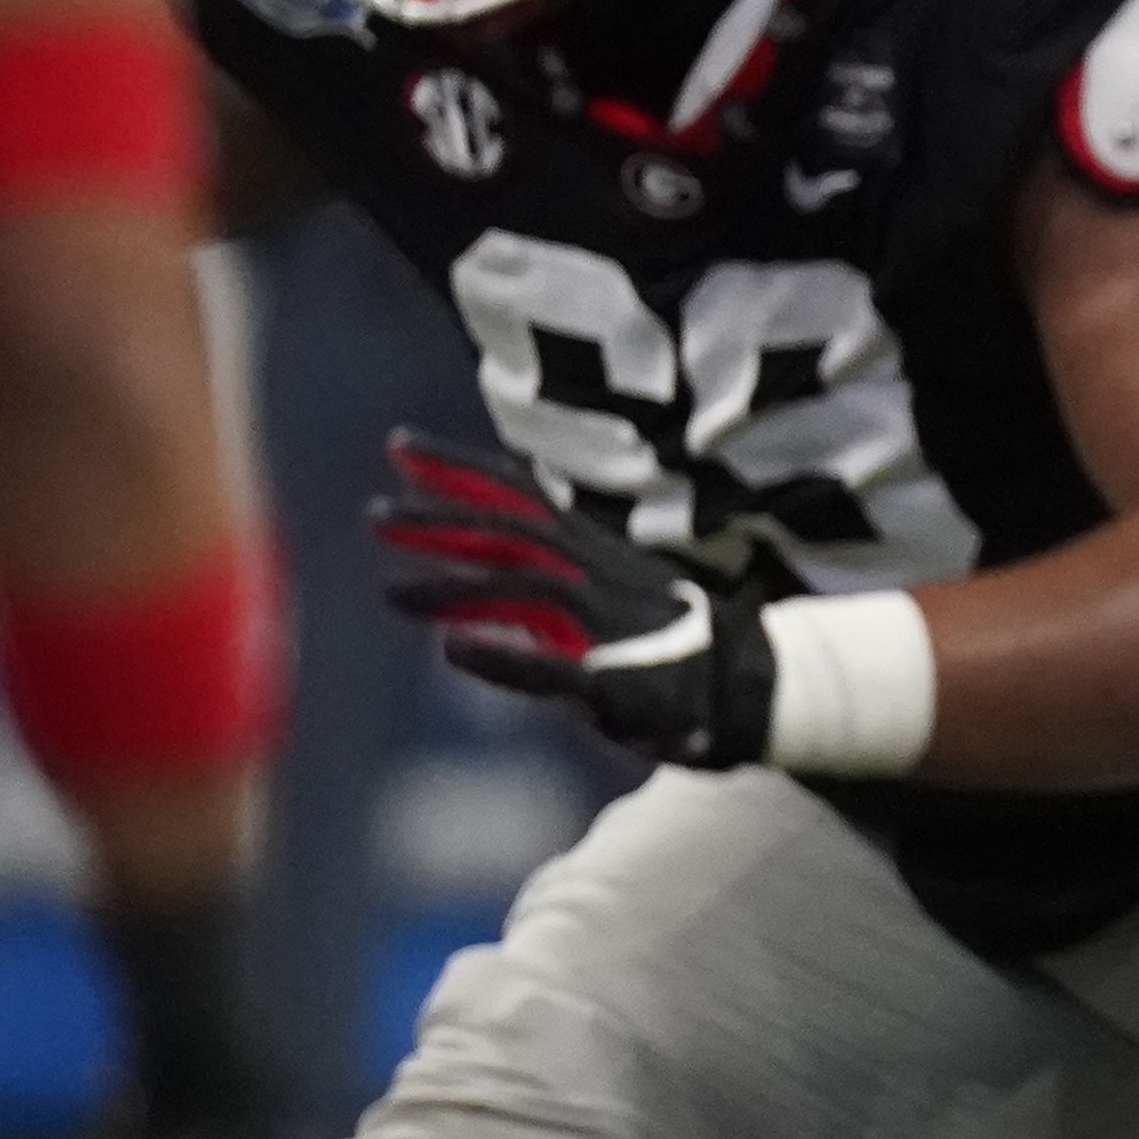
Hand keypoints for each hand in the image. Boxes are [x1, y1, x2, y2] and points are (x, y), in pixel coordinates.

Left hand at [373, 431, 787, 767]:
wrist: (760, 693)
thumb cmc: (682, 653)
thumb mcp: (612, 606)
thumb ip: (552, 600)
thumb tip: (481, 609)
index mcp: (598, 554)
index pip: (521, 497)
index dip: (461, 468)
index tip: (400, 445)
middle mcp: (599, 576)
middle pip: (512, 533)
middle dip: (441, 520)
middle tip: (377, 515)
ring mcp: (607, 624)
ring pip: (521, 590)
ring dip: (453, 588)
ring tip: (391, 593)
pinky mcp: (611, 681)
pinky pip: (546, 666)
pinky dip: (499, 655)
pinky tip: (449, 650)